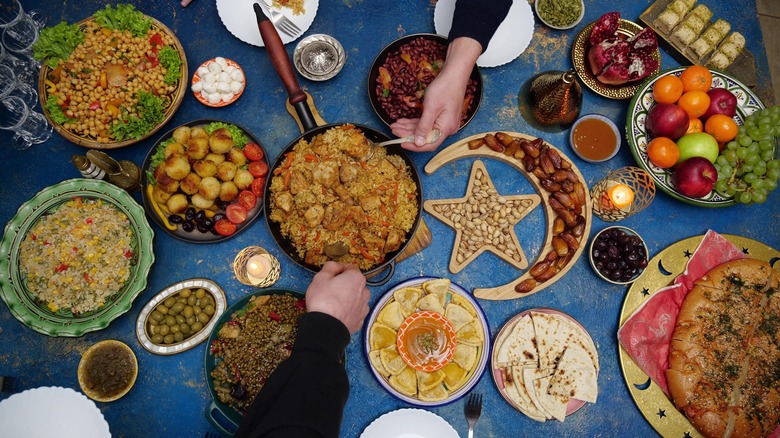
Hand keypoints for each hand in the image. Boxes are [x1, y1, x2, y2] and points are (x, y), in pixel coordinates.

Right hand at [305, 262, 369, 333]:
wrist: (326, 328)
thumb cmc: (323, 301)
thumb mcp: (320, 277)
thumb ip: (330, 267)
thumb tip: (335, 265)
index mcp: (356, 278)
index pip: (350, 267)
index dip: (339, 269)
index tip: (330, 275)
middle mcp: (364, 292)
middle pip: (354, 283)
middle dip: (344, 284)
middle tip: (329, 289)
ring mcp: (364, 307)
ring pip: (355, 297)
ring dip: (347, 297)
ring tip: (333, 303)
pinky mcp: (360, 320)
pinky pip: (354, 311)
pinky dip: (348, 310)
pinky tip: (337, 313)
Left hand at [389, 37, 482, 152]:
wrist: (454, 75)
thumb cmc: (444, 88)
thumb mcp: (431, 108)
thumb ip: (424, 126)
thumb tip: (419, 143)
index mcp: (446, 128)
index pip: (429, 144)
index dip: (414, 146)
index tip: (401, 143)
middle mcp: (447, 128)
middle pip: (425, 137)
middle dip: (408, 135)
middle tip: (394, 130)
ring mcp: (444, 123)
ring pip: (424, 130)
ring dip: (409, 128)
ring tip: (395, 125)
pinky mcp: (442, 118)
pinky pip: (427, 123)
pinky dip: (415, 123)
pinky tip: (403, 121)